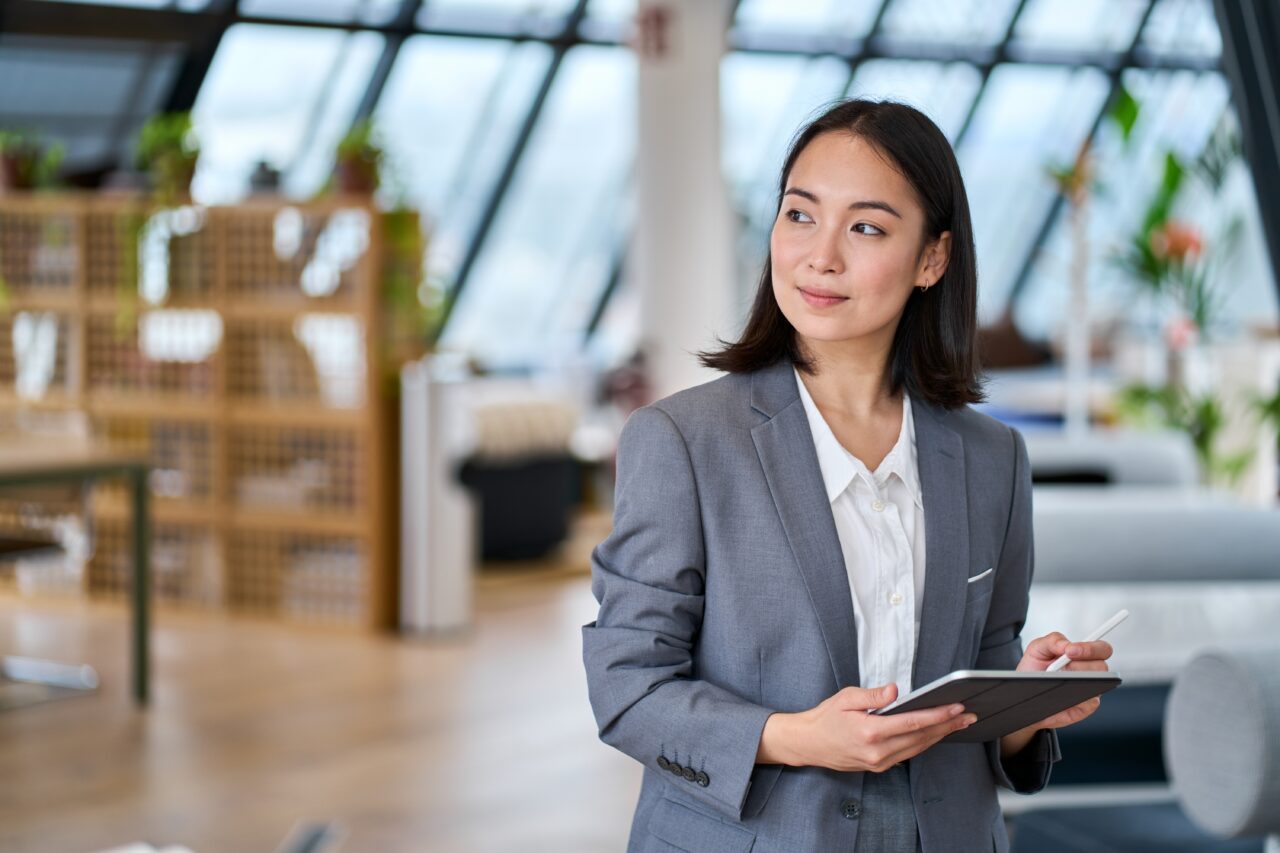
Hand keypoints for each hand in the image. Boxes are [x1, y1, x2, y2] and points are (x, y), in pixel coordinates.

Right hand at [758, 683, 977, 772]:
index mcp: (870, 732)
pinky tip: (935, 733)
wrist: (808, 744)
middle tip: (969, 715)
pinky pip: (908, 754)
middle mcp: (878, 752)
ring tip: (959, 723)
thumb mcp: (846, 697)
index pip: (913, 722)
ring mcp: (879, 762)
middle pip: (921, 737)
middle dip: (947, 726)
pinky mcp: (879, 767)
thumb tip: (897, 690)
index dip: (938, 715)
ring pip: (918, 748)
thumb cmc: (826, 717)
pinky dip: (924, 742)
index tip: (957, 707)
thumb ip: (873, 695)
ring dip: (940, 735)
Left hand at [1000, 631, 1113, 755]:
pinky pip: (1089, 703)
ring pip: (1097, 684)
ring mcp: (1090, 690)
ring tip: (1058, 680)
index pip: (1102, 649)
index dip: (1091, 649)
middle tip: (1063, 667)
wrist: (1025, 692)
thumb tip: (1067, 644)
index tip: (1070, 650)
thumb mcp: (1037, 649)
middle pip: (1102, 667)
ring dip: (1078, 680)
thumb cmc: (1035, 669)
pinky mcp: (1085, 707)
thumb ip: (1053, 640)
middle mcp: (1090, 672)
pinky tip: (1061, 694)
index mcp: (1083, 655)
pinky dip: (1075, 697)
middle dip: (1081, 665)